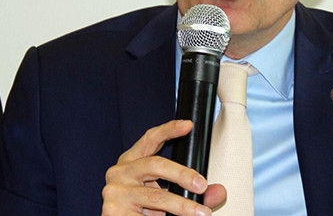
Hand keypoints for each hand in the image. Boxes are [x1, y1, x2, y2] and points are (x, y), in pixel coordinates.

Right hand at [101, 120, 225, 215]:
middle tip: (202, 185)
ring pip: (155, 195)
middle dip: (182, 174)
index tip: (188, 125)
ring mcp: (115, 191)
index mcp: (132, 161)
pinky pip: (146, 215)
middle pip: (155, 164)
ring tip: (200, 213)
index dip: (169, 130)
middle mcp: (120, 172)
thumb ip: (194, 192)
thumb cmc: (145, 209)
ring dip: (182, 206)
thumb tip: (218, 191)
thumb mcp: (169, 197)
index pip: (150, 139)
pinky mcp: (113, 212)